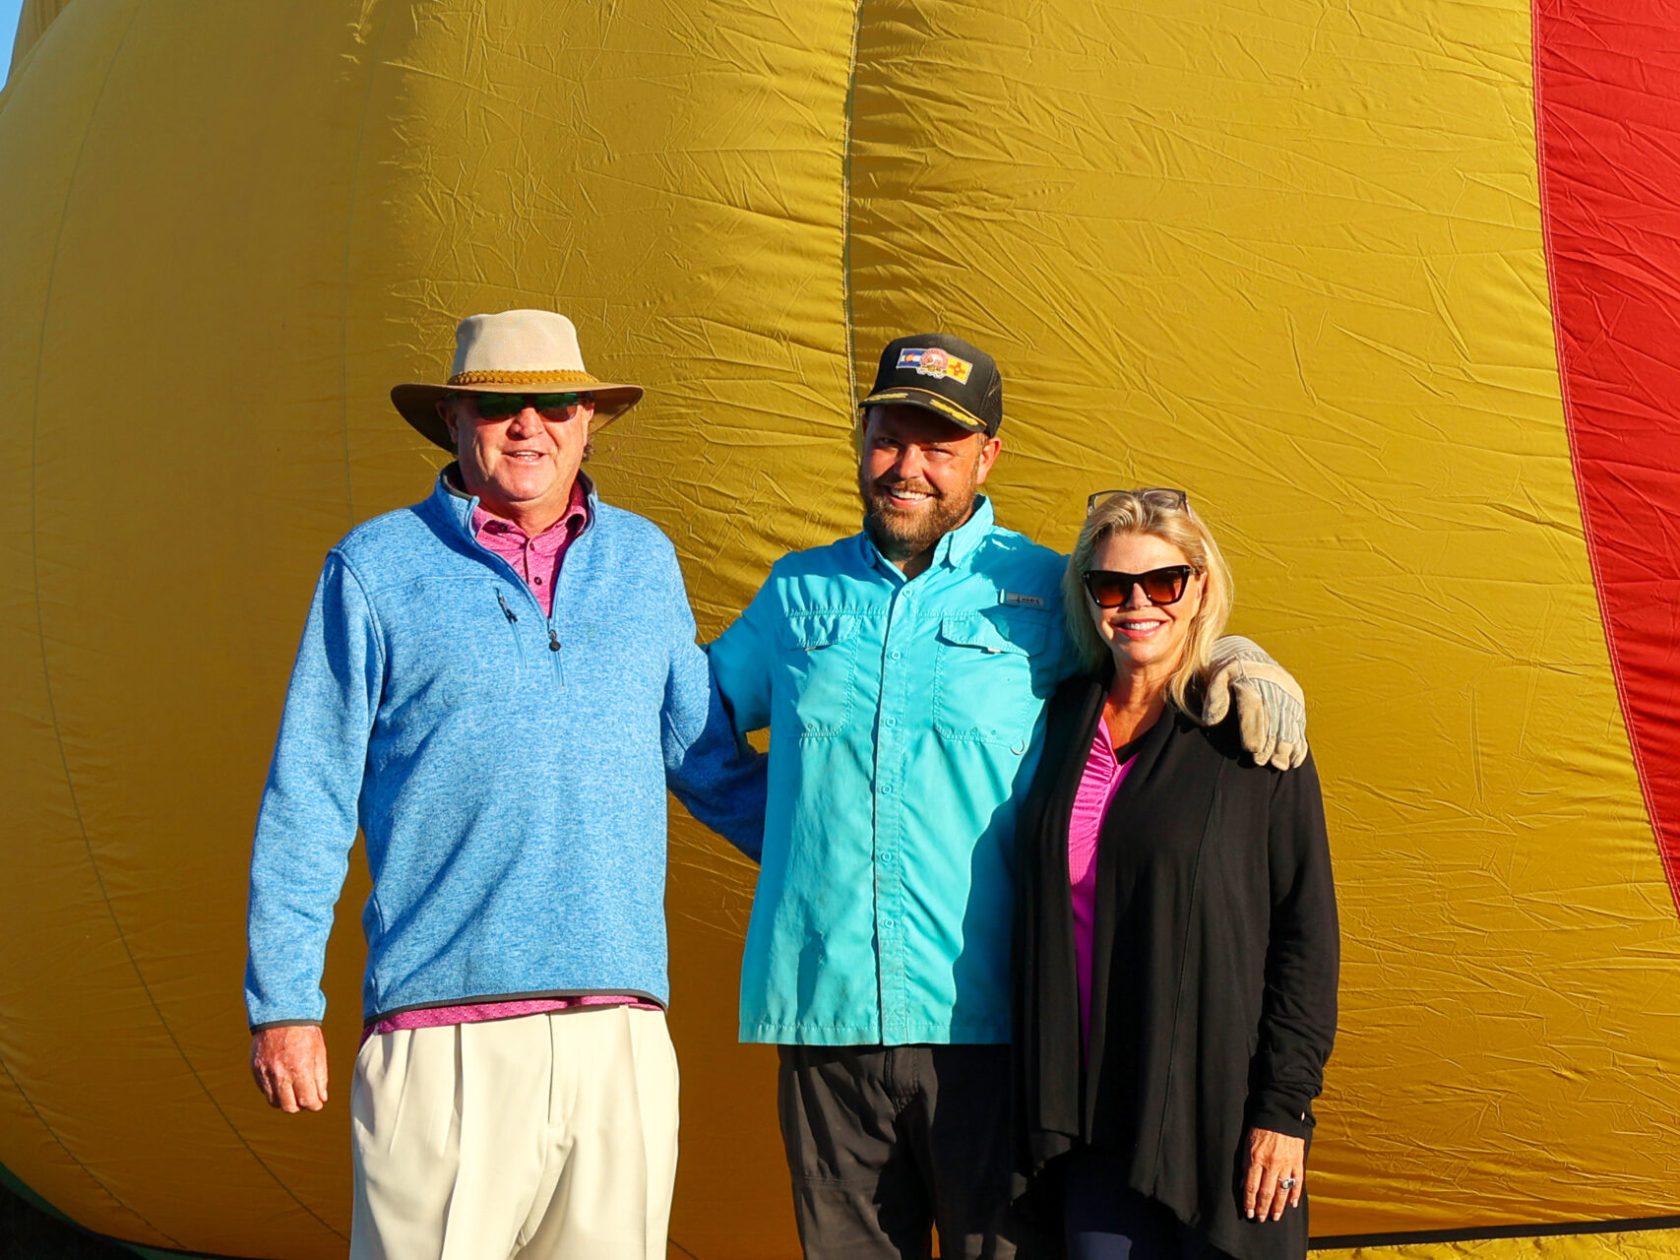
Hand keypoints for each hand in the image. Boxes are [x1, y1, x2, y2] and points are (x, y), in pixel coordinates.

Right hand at [250, 1025, 328, 1112]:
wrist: (281, 1013)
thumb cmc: (304, 1032)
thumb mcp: (318, 1052)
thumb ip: (320, 1077)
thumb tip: (321, 1098)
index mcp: (299, 1069)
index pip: (306, 1101)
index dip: (314, 1105)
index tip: (317, 1103)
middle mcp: (280, 1074)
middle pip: (289, 1107)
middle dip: (300, 1106)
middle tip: (305, 1098)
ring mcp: (265, 1073)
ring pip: (274, 1102)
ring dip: (285, 1101)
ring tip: (294, 1090)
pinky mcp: (256, 1070)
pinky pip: (264, 1090)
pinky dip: (274, 1091)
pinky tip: (282, 1081)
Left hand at [1200, 636, 1307, 769]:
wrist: (1246, 654)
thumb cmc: (1226, 672)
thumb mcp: (1215, 677)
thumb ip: (1214, 698)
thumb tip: (1212, 721)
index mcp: (1251, 677)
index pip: (1255, 706)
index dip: (1255, 730)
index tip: (1252, 749)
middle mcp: (1273, 684)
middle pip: (1275, 717)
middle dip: (1270, 742)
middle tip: (1262, 761)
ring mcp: (1288, 692)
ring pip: (1290, 722)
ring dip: (1286, 745)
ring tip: (1279, 764)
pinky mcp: (1296, 700)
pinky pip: (1300, 722)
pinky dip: (1299, 742)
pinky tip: (1295, 759)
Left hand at [1243, 1126, 1305, 1220]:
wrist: (1280, 1113)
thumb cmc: (1260, 1128)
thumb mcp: (1247, 1144)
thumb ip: (1246, 1164)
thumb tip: (1243, 1184)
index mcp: (1256, 1158)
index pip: (1252, 1186)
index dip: (1250, 1202)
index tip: (1249, 1212)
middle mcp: (1271, 1164)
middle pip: (1266, 1192)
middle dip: (1263, 1208)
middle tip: (1261, 1219)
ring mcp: (1286, 1163)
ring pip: (1282, 1190)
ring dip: (1278, 1206)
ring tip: (1275, 1216)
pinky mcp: (1298, 1161)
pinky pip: (1297, 1182)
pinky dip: (1296, 1194)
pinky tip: (1293, 1204)